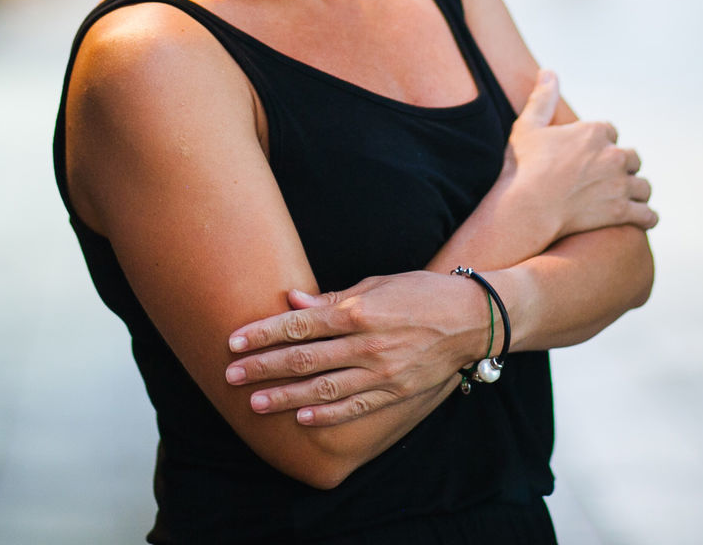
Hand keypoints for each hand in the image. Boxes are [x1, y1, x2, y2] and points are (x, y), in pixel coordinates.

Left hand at [225, 270, 487, 426]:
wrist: (472, 318)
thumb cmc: (420, 292)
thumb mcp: (377, 284)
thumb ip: (334, 297)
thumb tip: (292, 299)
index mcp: (358, 311)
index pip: (299, 324)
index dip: (263, 333)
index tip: (234, 341)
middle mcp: (366, 344)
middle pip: (303, 359)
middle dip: (263, 367)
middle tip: (231, 375)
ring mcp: (382, 372)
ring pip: (323, 389)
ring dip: (285, 397)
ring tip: (256, 403)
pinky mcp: (396, 391)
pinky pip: (355, 407)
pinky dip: (328, 414)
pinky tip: (303, 419)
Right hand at [503, 70, 657, 240]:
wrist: (527, 207)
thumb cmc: (524, 166)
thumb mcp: (527, 126)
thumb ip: (542, 98)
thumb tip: (549, 72)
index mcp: (594, 132)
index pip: (611, 132)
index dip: (602, 142)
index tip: (590, 153)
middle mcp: (613, 155)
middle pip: (632, 158)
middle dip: (623, 166)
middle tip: (609, 177)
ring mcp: (620, 185)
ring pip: (643, 187)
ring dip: (636, 191)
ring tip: (626, 198)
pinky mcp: (622, 212)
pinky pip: (648, 214)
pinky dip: (646, 217)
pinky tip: (641, 218)